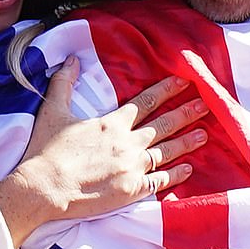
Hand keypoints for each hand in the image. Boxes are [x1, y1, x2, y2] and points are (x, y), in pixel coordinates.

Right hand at [0, 56, 207, 245]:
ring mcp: (132, 167)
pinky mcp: (132, 190)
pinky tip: (189, 169)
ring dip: (186, 141)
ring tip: (204, 134)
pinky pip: (160, 180)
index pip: (145, 102)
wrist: (44, 187)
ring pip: (166, 151)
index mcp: (112, 123)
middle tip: (205, 104)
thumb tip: (71, 59)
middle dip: (185, 113)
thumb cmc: (47, 151)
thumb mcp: (53, 111)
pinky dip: (176, 174)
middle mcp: (127, 142)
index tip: (183, 81)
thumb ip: (64, 83)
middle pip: (162, 124)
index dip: (165, 90)